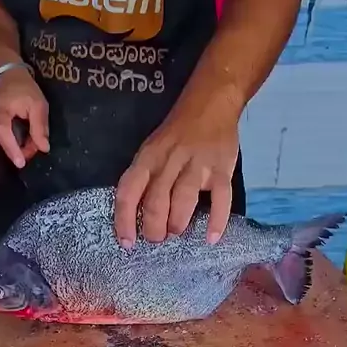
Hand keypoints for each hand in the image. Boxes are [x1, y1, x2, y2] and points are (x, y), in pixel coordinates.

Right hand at [0, 67, 49, 167]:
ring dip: (14, 145)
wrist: (3, 69)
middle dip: (18, 150)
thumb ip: (39, 127)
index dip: (12, 151)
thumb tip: (43, 148)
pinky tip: (20, 137)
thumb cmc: (22, 86)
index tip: (21, 164)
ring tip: (29, 142)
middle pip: (1, 142)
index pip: (3, 136)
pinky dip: (9, 139)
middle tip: (34, 149)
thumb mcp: (37, 104)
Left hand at [114, 94, 239, 247]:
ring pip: (183, 200)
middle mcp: (170, 161)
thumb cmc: (176, 133)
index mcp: (148, 158)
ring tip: (176, 231)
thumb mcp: (151, 149)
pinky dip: (217, 221)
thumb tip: (137, 218)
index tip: (127, 243)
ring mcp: (198, 165)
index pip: (129, 191)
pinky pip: (220, 198)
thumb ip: (145, 179)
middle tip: (157, 238)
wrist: (211, 103)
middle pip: (156, 201)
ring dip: (177, 224)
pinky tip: (211, 238)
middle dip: (154, 228)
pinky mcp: (222, 169)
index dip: (124, 220)